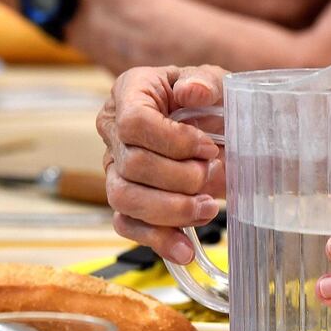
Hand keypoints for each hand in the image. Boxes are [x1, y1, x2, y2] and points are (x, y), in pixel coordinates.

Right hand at [96, 65, 226, 262]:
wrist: (216, 128)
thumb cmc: (211, 101)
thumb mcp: (217, 82)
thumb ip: (207, 81)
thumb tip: (194, 91)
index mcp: (130, 92)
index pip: (133, 123)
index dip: (172, 141)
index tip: (207, 148)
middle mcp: (113, 130)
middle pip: (131, 165)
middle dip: (180, 178)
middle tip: (212, 174)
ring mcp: (115, 168)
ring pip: (124, 199)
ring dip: (170, 210)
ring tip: (206, 208)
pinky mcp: (126, 200)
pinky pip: (127, 225)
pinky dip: (157, 240)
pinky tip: (185, 249)